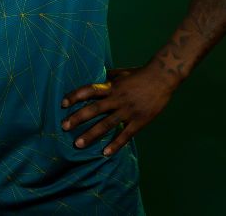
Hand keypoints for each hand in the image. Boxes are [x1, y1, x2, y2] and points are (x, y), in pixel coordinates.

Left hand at [60, 65, 175, 155]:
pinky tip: (105, 153)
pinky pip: (125, 135)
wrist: (162, 78)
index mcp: (111, 86)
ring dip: (91, 135)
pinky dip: (115, 144)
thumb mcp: (120, 73)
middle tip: (64, 126)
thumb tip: (93, 76)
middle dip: (78, 118)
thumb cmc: (139, 74)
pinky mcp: (139, 121)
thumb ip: (106, 78)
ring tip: (78, 144)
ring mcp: (128, 111)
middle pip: (94, 109)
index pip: (89, 90)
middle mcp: (117, 99)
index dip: (75, 96)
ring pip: (107, 124)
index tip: (63, 103)